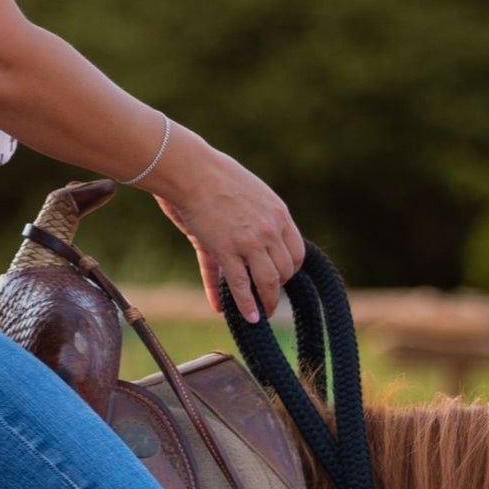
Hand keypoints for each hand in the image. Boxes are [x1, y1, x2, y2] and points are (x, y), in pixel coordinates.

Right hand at [151, 134, 303, 323]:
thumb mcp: (245, 196)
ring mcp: (250, 241)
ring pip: (268, 282)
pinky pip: (241, 285)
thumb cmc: (213, 177)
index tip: (280, 277)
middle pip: (285, 270)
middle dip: (277, 287)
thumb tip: (248, 241)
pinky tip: (249, 318)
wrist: (191, 170)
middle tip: (268, 297)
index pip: (296, 252)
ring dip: (267, 301)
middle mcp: (270, 229)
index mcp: (278, 213)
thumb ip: (249, 222)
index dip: (289, 270)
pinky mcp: (227, 250)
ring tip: (263, 313)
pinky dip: (247, 305)